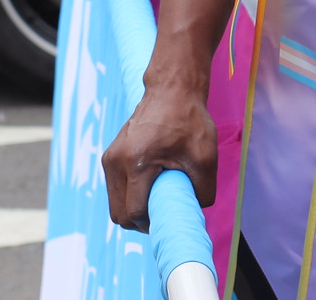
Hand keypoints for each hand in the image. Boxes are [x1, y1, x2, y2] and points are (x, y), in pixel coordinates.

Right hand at [102, 84, 217, 229]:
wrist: (171, 91)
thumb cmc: (189, 121)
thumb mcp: (205, 159)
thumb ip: (202, 192)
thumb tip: (192, 212)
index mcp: (137, 162)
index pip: (134, 212)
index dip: (151, 225)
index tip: (169, 220)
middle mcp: (116, 161)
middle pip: (119, 214)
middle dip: (140, 223)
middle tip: (163, 215)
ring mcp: (110, 158)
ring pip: (115, 204)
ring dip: (133, 210)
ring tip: (157, 200)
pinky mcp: (110, 156)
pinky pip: (116, 190)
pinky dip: (129, 197)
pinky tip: (150, 188)